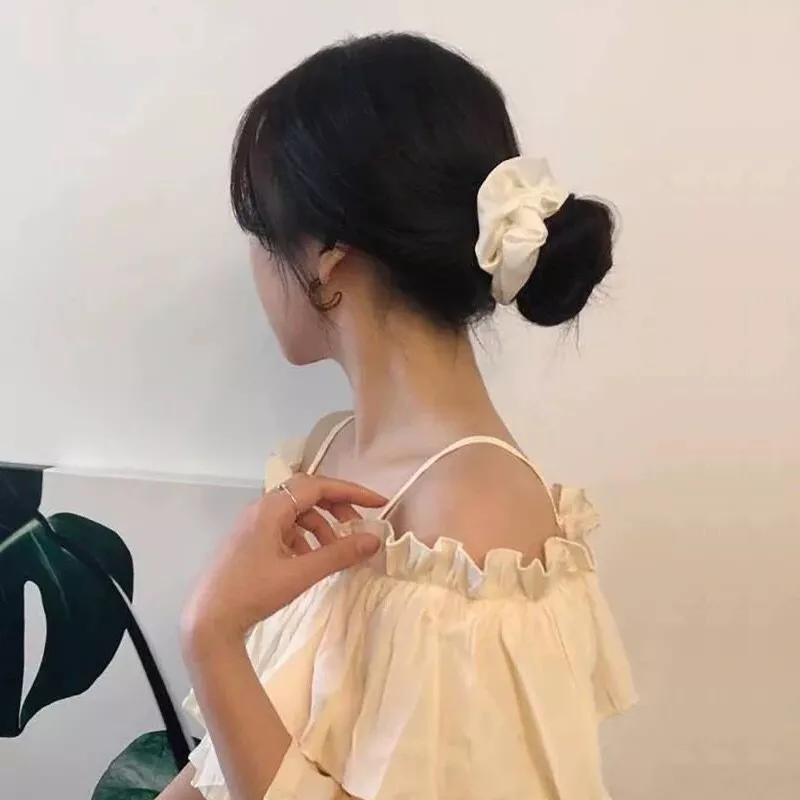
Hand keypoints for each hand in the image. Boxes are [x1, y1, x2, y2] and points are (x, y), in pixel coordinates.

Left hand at [182, 474, 384, 651]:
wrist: (207, 621)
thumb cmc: (252, 593)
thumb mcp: (300, 574)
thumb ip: (339, 554)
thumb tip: (374, 539)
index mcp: (271, 508)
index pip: (318, 486)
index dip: (351, 492)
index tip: (378, 504)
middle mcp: (261, 509)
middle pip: (307, 495)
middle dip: (337, 507)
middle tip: (359, 526)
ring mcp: (253, 525)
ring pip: (297, 513)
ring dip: (321, 527)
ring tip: (336, 552)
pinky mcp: (250, 542)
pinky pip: (285, 529)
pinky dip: (304, 539)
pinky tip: (310, 561)